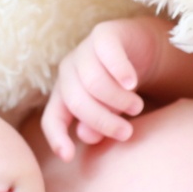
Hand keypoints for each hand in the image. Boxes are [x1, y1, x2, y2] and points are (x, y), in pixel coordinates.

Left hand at [41, 16, 192, 160]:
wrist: (141, 51)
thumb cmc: (120, 89)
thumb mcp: (109, 113)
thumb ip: (96, 126)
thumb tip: (85, 136)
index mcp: (64, 95)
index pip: (51, 119)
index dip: (56, 138)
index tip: (69, 156)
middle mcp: (68, 73)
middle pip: (77, 102)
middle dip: (103, 121)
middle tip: (126, 133)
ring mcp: (83, 52)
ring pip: (93, 82)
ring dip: (118, 100)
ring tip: (136, 107)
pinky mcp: (103, 35)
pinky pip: (107, 54)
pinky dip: (120, 71)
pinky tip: (132, 83)